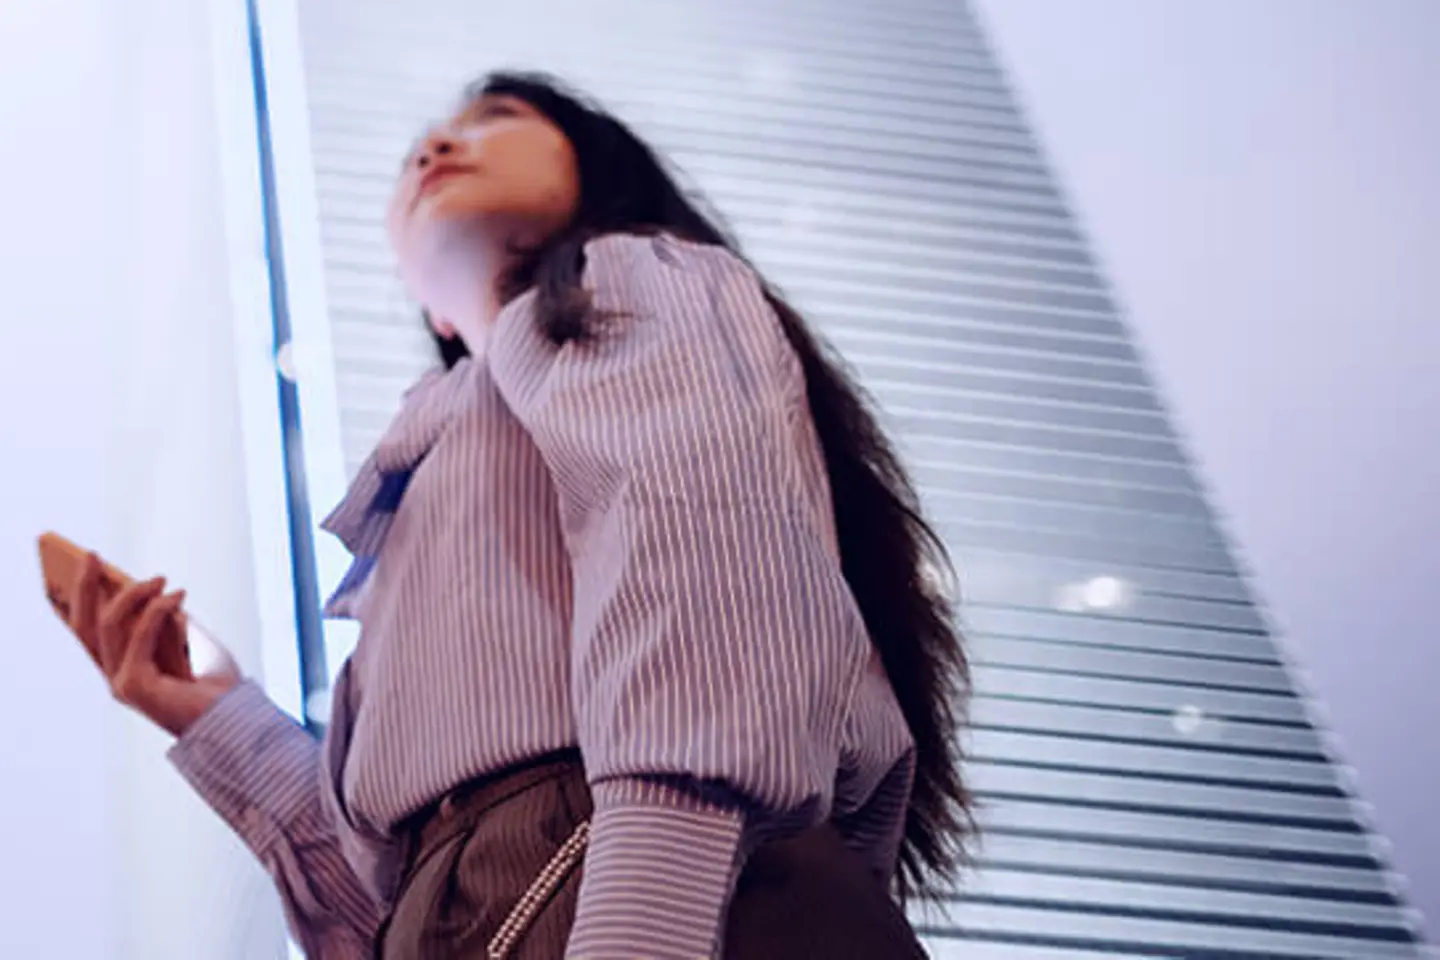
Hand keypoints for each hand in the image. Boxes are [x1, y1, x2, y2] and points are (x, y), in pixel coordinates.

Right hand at [70, 553, 241, 737]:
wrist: (234, 719)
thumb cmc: (216, 685)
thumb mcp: (188, 643)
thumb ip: (166, 621)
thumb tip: (154, 591)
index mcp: (124, 669)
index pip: (90, 631)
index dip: (82, 597)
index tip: (89, 563)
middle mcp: (115, 678)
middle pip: (85, 626)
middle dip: (85, 587)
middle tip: (91, 555)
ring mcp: (121, 684)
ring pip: (109, 626)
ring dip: (134, 595)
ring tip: (160, 578)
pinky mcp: (135, 686)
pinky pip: (139, 636)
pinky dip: (158, 611)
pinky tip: (178, 595)